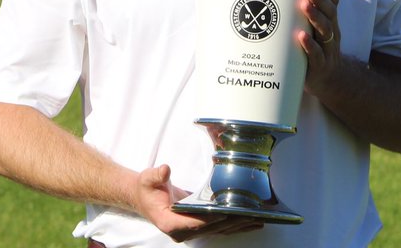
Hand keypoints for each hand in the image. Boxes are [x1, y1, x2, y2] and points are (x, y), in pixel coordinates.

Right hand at [134, 164, 263, 241]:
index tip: (224, 212)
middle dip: (230, 222)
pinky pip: (217, 228)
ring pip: (217, 230)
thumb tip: (165, 170)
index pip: (193, 222)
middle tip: (249, 215)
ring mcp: (189, 231)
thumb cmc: (147, 189)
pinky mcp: (196, 227)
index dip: (209, 218)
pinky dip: (233, 225)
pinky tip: (248, 222)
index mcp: (169, 222)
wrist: (144, 197)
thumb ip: (157, 175)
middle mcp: (181, 231)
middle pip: (210, 228)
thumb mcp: (148, 179)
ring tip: (256, 220)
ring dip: (236, 226)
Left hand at [297, 0, 341, 95]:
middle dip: (319, 0)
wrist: (328, 82)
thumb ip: (307, 15)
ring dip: (315, 17)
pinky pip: (316, 54)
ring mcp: (327, 50)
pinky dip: (309, 44)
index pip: (334, 5)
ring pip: (325, 32)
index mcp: (331, 24)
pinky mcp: (319, 66)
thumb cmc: (316, 50)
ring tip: (304, 5)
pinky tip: (301, 35)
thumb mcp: (316, 32)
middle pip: (330, 15)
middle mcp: (332, 35)